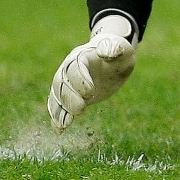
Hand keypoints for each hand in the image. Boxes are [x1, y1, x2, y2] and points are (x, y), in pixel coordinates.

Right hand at [47, 15, 136, 131]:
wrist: (111, 58)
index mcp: (81, 56)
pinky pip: (58, 105)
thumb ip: (114, 48)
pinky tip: (59, 130)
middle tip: (80, 109)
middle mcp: (69, 69)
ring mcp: (68, 83)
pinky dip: (57, 116)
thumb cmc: (119, 53)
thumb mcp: (123, 49)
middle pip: (61, 83)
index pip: (74, 67)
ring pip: (57, 95)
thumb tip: (106, 51)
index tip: (90, 92)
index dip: (80, 80)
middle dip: (69, 97)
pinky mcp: (70, 95)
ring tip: (65, 124)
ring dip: (60, 109)